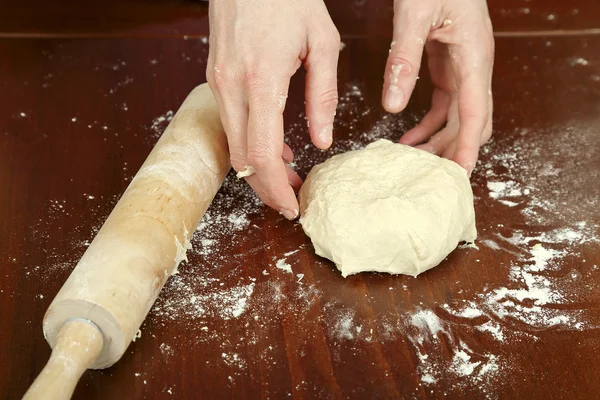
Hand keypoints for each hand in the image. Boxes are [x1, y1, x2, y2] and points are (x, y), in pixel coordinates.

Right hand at [206, 0, 340, 218]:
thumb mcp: (322, 42)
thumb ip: (323, 96)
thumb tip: (321, 141)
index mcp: (261, 80)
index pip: (262, 153)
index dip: (276, 187)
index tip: (293, 205)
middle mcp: (231, 87)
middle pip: (243, 158)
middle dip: (266, 186)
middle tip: (292, 199)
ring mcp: (218, 83)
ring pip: (234, 145)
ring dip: (258, 167)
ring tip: (289, 174)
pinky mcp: (216, 79)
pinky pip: (231, 124)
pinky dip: (250, 144)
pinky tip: (275, 147)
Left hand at [383, 0, 493, 175]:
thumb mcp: (415, 14)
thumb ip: (404, 59)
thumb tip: (392, 106)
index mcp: (474, 57)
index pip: (476, 113)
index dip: (467, 147)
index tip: (459, 174)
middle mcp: (474, 67)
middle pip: (472, 122)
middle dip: (454, 151)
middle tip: (429, 177)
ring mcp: (463, 68)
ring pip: (459, 118)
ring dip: (440, 142)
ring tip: (413, 164)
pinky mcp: (449, 67)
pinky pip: (444, 106)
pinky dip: (428, 126)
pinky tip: (408, 140)